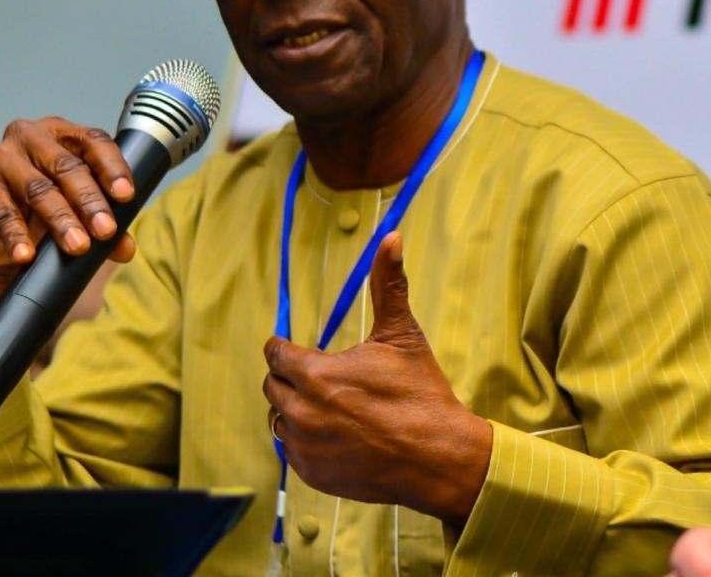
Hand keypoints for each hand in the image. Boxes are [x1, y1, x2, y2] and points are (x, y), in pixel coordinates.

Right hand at [0, 117, 135, 312]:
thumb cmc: (47, 195)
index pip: (95, 141)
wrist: (1, 211)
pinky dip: (16, 235)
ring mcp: (4, 159)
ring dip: (60, 219)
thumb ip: (103, 219)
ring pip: (38, 189)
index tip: (126, 195)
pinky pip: (3, 211)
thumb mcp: (77, 201)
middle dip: (89, 201)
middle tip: (106, 230)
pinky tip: (26, 254)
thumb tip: (125, 248)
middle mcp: (32, 138)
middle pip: (67, 167)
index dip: (113, 168)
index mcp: (65, 133)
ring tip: (78, 245)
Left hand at [263, 231, 492, 524]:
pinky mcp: (312, 473)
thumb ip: (389, 284)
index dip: (286, 348)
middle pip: (272, 386)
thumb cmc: (421, 393)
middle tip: (322, 377)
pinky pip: (293, 451)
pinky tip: (339, 434)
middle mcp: (302, 412)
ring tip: (332, 406)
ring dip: (297, 408)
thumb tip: (392, 237)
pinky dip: (308, 440)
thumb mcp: (403, 335)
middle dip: (290, 377)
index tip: (296, 348)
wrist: (438, 457)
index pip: (275, 354)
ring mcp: (305, 447)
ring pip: (280, 419)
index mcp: (317, 374)